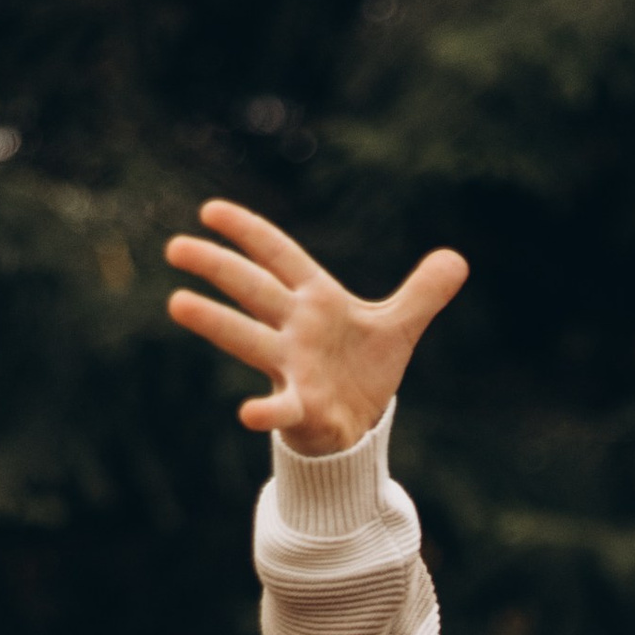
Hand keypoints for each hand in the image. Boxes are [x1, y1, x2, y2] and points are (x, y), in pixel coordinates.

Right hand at [163, 200, 465, 453]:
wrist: (358, 425)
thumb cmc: (362, 370)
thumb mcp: (398, 327)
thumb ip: (422, 293)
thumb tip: (458, 260)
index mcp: (315, 300)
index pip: (279, 256)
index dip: (249, 232)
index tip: (210, 210)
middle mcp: (295, 329)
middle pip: (252, 290)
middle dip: (216, 267)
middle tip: (175, 247)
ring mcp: (292, 367)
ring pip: (248, 339)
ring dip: (215, 322)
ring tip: (176, 304)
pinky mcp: (302, 407)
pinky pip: (281, 408)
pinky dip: (266, 411)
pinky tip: (248, 414)